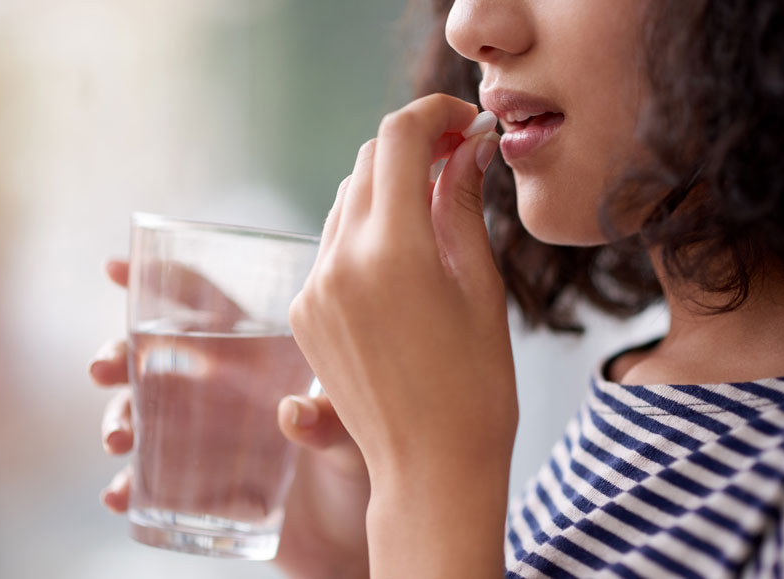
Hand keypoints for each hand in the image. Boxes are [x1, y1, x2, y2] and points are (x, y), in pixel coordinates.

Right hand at [89, 258, 370, 578]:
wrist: (356, 535)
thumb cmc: (367, 464)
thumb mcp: (357, 436)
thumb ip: (332, 422)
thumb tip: (291, 415)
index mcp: (259, 358)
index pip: (208, 307)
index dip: (162, 283)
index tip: (115, 269)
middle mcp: (225, 391)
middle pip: (156, 358)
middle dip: (119, 355)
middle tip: (102, 369)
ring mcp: (206, 438)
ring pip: (143, 415)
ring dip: (118, 419)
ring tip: (118, 440)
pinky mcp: (199, 487)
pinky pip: (150, 481)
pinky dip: (128, 486)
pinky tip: (119, 496)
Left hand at [288, 94, 516, 576]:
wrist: (431, 470)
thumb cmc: (475, 386)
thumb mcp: (479, 287)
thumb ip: (463, 204)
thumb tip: (467, 145)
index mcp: (392, 252)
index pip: (399, 139)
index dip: (433, 115)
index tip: (463, 120)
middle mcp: (340, 263)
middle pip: (368, 162)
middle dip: (412, 148)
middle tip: (457, 157)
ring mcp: (314, 289)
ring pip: (347, 202)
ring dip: (388, 189)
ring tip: (434, 209)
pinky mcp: (303, 313)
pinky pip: (332, 245)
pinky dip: (366, 231)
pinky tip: (403, 258)